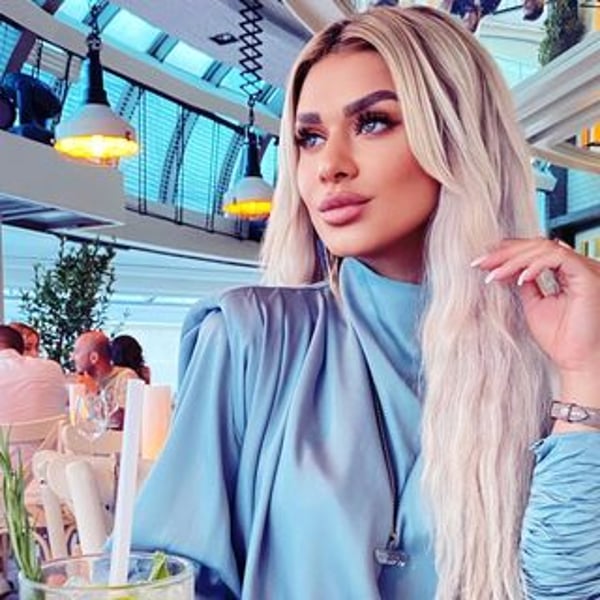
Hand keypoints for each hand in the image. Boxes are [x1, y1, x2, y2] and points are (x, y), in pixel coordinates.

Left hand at [472, 238, 599, 407]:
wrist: (578, 361)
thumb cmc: (562, 339)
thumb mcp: (534, 305)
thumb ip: (526, 283)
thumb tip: (509, 268)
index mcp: (568, 272)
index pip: (537, 250)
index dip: (510, 252)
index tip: (486, 261)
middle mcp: (579, 267)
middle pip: (538, 245)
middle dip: (506, 253)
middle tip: (483, 263)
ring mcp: (585, 269)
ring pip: (544, 248)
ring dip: (514, 260)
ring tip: (495, 274)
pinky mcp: (588, 275)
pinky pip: (557, 258)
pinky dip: (534, 265)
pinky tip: (519, 278)